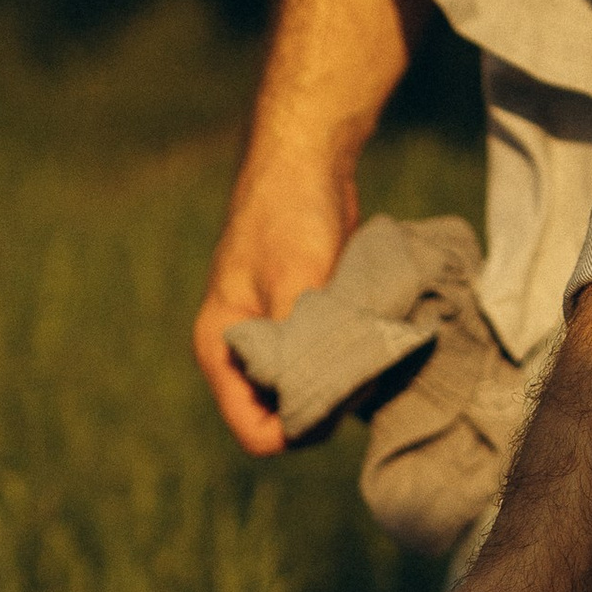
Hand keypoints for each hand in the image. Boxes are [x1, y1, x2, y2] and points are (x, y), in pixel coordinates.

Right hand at [195, 0, 429, 455]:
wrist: (305, 160)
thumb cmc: (290, 214)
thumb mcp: (296, 279)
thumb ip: (299, 344)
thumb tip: (315, 403)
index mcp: (221, 347)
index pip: (251, 430)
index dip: (295, 431)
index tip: (338, 403)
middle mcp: (240, 353)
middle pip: (281, 418)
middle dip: (322, 408)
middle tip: (362, 372)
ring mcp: (271, 341)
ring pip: (306, 394)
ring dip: (339, 385)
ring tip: (368, 352)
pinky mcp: (301, 328)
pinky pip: (323, 367)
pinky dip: (347, 363)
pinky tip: (370, 341)